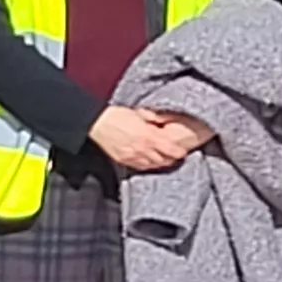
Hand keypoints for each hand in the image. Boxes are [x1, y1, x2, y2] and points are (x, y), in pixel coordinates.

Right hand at [90, 105, 210, 172]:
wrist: (97, 123)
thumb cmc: (117, 115)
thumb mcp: (140, 113)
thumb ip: (154, 120)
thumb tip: (164, 122)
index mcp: (149, 136)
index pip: (172, 150)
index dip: (180, 151)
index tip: (183, 148)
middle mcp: (143, 150)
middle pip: (165, 161)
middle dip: (172, 158)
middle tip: (176, 154)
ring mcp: (134, 157)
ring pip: (154, 166)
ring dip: (161, 162)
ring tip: (165, 157)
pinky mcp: (125, 161)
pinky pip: (142, 167)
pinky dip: (149, 164)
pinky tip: (151, 159)